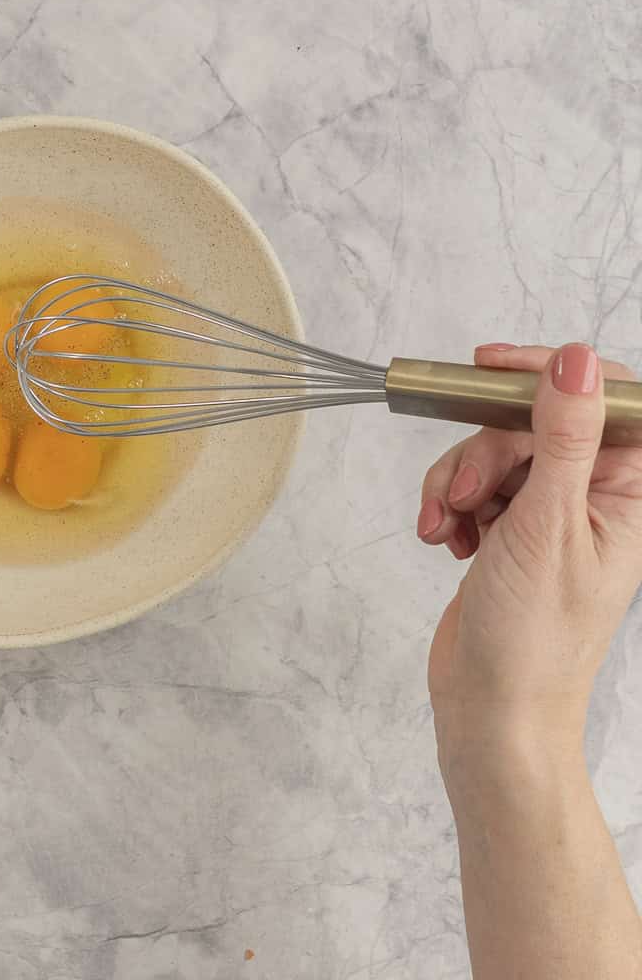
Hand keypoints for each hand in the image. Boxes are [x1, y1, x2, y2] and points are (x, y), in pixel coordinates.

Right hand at [417, 343, 641, 764]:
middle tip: (467, 496)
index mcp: (631, 493)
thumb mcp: (548, 524)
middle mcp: (597, 495)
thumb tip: (578, 361)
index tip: (491, 367)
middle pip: (533, 422)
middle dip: (484, 451)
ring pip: (494, 451)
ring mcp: (551, 511)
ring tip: (448, 527)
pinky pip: (473, 483)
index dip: (553, 373)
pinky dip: (449, 504)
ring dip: (457, 482)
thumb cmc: (533, 636)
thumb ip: (562, 437)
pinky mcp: (511, 527)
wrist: (491, 707)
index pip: (607, 399)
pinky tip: (446, 539)